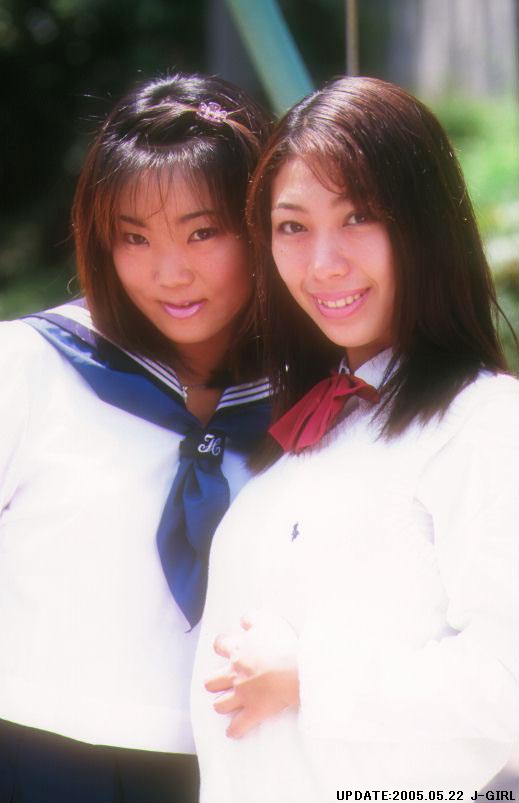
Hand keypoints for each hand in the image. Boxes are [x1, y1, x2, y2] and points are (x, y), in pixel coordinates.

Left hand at [204, 611, 299, 738]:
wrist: (293, 668)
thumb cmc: (281, 644)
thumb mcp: (266, 622)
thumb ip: (252, 619)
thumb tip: (243, 621)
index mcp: (238, 651)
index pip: (220, 646)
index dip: (221, 647)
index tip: (225, 648)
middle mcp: (235, 674)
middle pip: (212, 682)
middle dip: (214, 683)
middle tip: (222, 682)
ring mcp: (243, 694)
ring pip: (220, 705)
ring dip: (222, 705)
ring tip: (226, 706)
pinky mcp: (254, 711)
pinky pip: (238, 726)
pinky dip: (235, 730)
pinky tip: (233, 732)